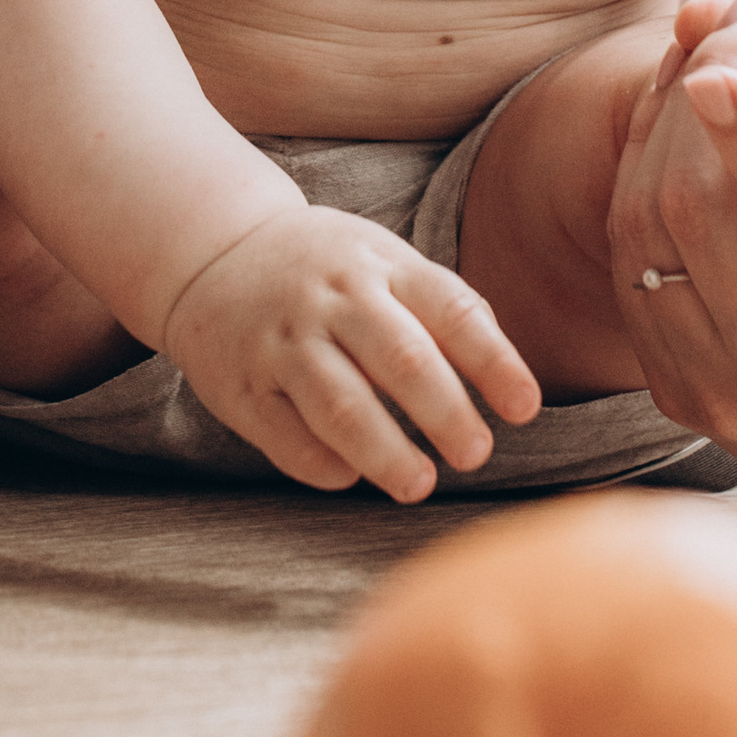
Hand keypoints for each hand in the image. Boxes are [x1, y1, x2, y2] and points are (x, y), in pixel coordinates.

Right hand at [160, 206, 542, 505]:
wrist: (211, 253)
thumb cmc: (325, 270)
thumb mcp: (383, 259)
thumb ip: (442, 308)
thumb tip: (506, 379)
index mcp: (379, 263)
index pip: (450, 308)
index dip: (494, 361)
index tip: (525, 409)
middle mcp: (331, 297)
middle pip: (402, 358)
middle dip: (446, 413)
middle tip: (475, 454)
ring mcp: (282, 340)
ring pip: (342, 405)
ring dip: (387, 453)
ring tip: (418, 484)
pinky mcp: (242, 385)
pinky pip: (287, 437)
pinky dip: (324, 464)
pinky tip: (349, 474)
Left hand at [611, 0, 736, 548]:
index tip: (729, 65)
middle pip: (703, 220)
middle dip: (694, 102)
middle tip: (725, 16)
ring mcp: (730, 398)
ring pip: (649, 236)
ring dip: (657, 128)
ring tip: (697, 49)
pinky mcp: (683, 396)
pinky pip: (630, 266)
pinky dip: (636, 179)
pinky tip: (667, 117)